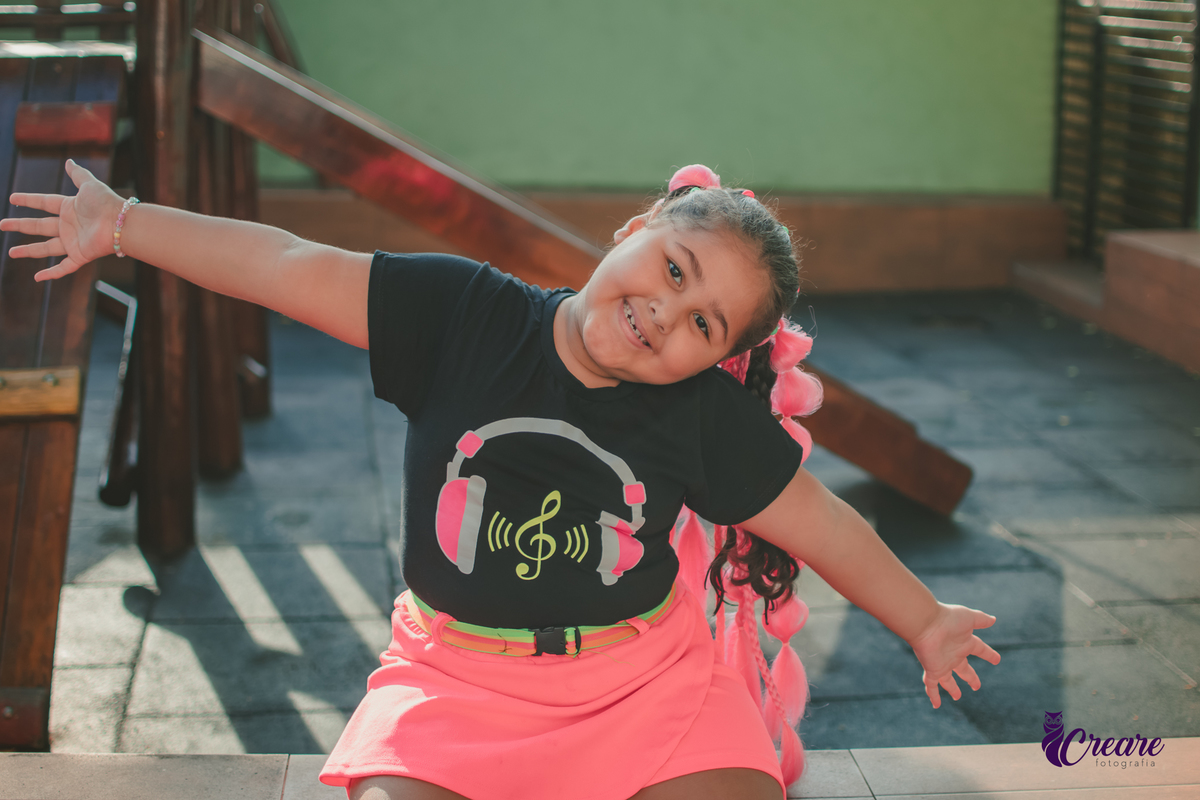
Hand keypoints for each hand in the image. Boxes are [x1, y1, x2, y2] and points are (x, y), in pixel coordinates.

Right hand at [1, 159, 123, 280]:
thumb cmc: (107, 203)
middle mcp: (69, 225)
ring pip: (46, 248)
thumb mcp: (89, 184)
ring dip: (28, 251)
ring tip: (11, 252)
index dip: (28, 200)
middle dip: (20, 225)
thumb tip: (68, 161)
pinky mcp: (80, 256)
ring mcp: (74, 242)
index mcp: (69, 208)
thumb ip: (78, 174)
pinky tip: (37, 278)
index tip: (12, 199)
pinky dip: (51, 273)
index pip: (44, 202)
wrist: (122, 223)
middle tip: (2, 225)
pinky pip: (63, 267)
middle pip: (39, 226)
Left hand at [908, 603, 1000, 707]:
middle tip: (976, 686)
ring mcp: (942, 663)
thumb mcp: (969, 618)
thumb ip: (981, 619)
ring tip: (957, 696)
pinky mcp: (932, 670)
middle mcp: (953, 654)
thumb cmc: (948, 619)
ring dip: (952, 688)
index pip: (980, 649)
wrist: (925, 623)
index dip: (989, 655)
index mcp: (964, 642)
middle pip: (964, 669)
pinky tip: (935, 705)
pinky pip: (932, 686)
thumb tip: (994, 619)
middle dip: (970, 677)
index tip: (996, 660)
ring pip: (947, 680)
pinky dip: (933, 695)